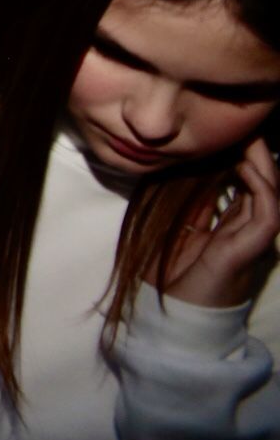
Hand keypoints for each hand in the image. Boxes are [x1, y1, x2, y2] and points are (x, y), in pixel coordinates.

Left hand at [158, 138, 278, 308]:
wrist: (169, 312)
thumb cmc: (170, 272)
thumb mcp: (178, 225)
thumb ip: (193, 201)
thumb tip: (192, 166)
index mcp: (232, 224)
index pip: (246, 184)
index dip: (243, 157)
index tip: (231, 132)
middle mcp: (248, 229)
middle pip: (263, 183)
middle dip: (257, 154)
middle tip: (246, 126)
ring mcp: (252, 239)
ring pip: (271, 193)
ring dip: (263, 163)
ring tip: (251, 137)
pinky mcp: (251, 248)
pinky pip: (268, 213)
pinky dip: (261, 187)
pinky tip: (247, 166)